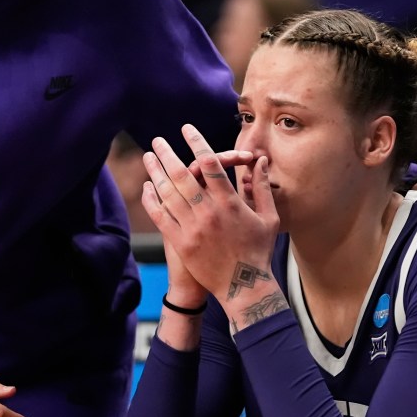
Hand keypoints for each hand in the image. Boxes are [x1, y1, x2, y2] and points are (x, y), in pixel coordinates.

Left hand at [141, 125, 278, 306]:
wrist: (243, 287)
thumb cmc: (259, 251)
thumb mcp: (268, 218)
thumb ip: (261, 188)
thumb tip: (260, 161)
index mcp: (230, 203)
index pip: (210, 164)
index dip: (197, 143)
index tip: (187, 129)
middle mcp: (209, 213)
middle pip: (183, 174)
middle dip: (168, 154)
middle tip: (158, 140)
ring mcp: (192, 228)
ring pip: (168, 193)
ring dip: (156, 172)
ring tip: (148, 158)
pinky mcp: (181, 243)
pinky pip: (160, 216)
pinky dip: (151, 200)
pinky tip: (147, 187)